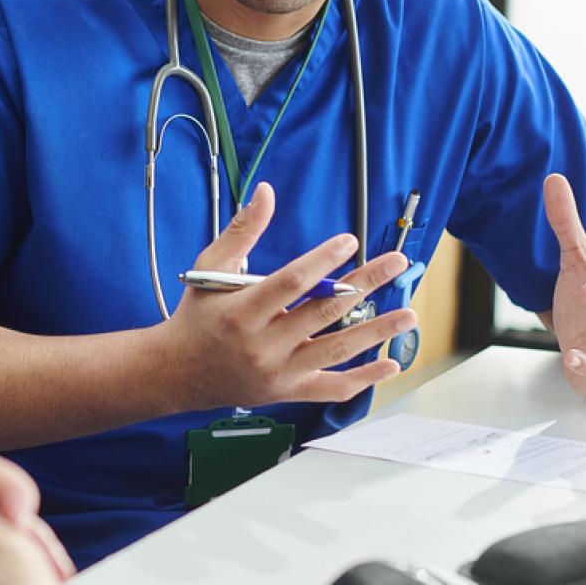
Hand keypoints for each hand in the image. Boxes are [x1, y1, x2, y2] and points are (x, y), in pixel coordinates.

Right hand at [159, 182, 417, 411]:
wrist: (176, 373)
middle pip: (324, 311)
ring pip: (337, 349)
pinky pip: (333, 388)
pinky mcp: (287, 392)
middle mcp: (262, 344)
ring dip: (377, 331)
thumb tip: (266, 192)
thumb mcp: (211, 268)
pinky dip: (365, 379)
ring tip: (409, 313)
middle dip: (365, 283)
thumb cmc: (196, 315)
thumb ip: (243, 230)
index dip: (323, 260)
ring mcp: (278, 372)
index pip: (291, 282)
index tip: (350, 241)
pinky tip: (391, 363)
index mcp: (241, 311)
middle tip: (397, 264)